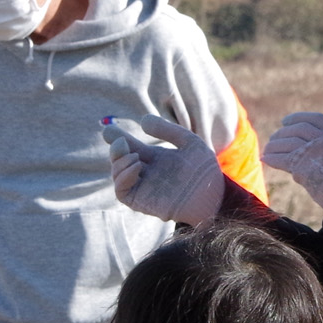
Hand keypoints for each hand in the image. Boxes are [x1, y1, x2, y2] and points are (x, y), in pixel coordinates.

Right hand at [106, 114, 223, 227]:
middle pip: (120, 160)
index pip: (131, 147)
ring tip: (134, 155)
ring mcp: (144, 187)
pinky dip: (122, 178)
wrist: (213, 194)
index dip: (118, 138)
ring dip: (118, 163)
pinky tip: (136, 166)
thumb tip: (143, 120)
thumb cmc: (205, 170)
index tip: (108, 131)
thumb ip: (168, 130)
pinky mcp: (142, 201)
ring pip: (117, 176)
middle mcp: (147, 173)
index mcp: (156, 159)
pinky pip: (122, 192)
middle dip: (115, 149)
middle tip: (119, 140)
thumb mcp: (189, 142)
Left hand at [262, 111, 322, 215]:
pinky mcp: (302, 165)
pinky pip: (282, 159)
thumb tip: (317, 152)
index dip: (298, 118)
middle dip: (283, 133)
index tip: (285, 121)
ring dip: (274, 146)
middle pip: (297, 129)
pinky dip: (272, 158)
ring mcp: (312, 151)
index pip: (314, 119)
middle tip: (273, 139)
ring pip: (287, 142)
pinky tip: (265, 159)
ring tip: (267, 150)